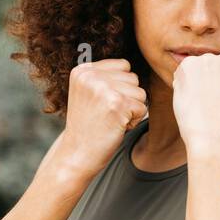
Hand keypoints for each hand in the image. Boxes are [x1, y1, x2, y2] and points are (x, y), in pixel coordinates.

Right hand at [55, 58, 147, 177]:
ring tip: (110, 120)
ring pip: (140, 93)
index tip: (102, 103)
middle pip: (134, 78)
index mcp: (83, 70)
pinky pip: (143, 108)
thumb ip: (106, 76)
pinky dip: (134, 121)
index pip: (123, 66)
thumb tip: (132, 66)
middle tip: (106, 114)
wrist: (77, 154)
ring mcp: (103, 88)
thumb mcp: (89, 92)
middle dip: (127, 98)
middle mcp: (91, 76)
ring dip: (131, 110)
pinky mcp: (116, 104)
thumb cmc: (89, 125)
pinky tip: (115, 127)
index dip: (121, 87)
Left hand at [171, 51, 219, 152]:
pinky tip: (189, 99)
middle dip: (210, 79)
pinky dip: (182, 84)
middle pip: (215, 66)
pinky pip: (182, 72)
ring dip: (196, 81)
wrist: (214, 133)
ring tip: (198, 102)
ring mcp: (209, 59)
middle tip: (207, 101)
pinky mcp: (189, 63)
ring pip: (198, 67)